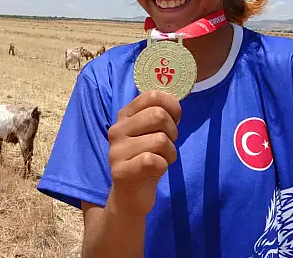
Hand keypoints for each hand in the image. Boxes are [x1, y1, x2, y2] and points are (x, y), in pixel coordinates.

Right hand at [107, 90, 181, 217]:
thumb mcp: (151, 133)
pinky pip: (153, 161)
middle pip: (158, 115)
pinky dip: (163, 166)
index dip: (172, 106)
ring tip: (162, 159)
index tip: (174, 119)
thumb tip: (176, 102)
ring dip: (170, 152)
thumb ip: (159, 115)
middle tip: (168, 145)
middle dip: (173, 132)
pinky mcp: (120, 172)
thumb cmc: (146, 160)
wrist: (131, 196)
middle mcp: (117, 130)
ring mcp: (116, 151)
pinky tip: (156, 170)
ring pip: (160, 140)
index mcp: (124, 116)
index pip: (152, 96)